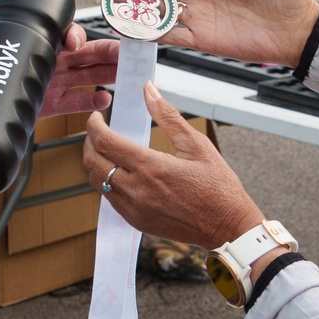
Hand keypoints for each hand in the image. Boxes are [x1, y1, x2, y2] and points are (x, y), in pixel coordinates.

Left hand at [0, 0, 120, 117]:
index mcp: (36, 36)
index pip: (64, 32)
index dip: (74, 35)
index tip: (72, 42)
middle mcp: (48, 57)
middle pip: (85, 53)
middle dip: (107, 52)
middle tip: (126, 53)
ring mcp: (50, 81)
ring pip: (86, 75)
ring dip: (107, 74)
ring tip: (125, 75)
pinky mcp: (46, 104)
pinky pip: (73, 102)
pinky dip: (90, 101)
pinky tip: (104, 99)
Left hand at [83, 83, 264, 246]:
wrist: (228, 227)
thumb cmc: (218, 186)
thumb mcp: (196, 145)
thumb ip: (168, 116)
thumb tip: (149, 90)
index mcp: (151, 168)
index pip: (104, 142)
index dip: (94, 125)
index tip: (96, 117)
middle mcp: (136, 190)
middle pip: (92, 162)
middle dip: (90, 142)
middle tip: (99, 131)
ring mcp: (134, 209)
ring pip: (97, 182)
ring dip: (97, 163)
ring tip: (110, 151)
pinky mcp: (136, 221)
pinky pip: (109, 199)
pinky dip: (108, 182)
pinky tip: (123, 173)